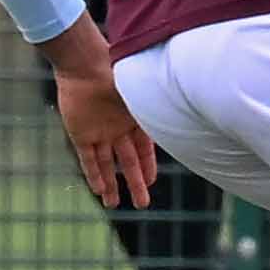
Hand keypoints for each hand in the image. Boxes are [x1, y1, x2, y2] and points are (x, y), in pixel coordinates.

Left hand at [46, 22, 156, 206]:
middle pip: (128, 161)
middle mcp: (118, 127)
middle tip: (142, 204)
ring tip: (113, 205)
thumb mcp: (142, 93)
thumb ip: (157, 107)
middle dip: (135, 183)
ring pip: (106, 164)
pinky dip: (93, 174)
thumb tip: (189, 115)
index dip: (148, 166)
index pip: (144, 149)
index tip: (152, 182)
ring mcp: (98, 131)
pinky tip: (98, 190)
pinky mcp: (79, 134)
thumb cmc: (116, 73)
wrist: (85, 65)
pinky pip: (88, 159)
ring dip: (111, 184)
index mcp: (135, 117)